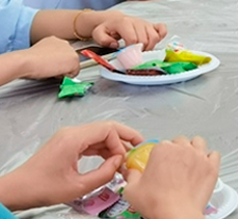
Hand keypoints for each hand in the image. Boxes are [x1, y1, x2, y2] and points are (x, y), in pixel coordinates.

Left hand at [0, 122, 142, 209]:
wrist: (17, 190)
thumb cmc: (43, 188)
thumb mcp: (78, 186)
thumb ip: (104, 173)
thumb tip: (120, 163)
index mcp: (74, 138)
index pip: (107, 130)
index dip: (121, 143)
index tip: (123, 160)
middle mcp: (72, 132)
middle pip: (105, 127)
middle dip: (124, 137)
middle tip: (139, 147)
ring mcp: (68, 137)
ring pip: (98, 134)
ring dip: (113, 145)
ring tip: (125, 158)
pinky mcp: (66, 144)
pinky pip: (90, 141)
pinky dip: (102, 149)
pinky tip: (109, 160)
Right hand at [19, 36, 81, 79]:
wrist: (26, 61)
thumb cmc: (27, 61)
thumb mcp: (39, 54)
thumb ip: (48, 56)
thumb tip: (53, 64)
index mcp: (54, 40)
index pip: (62, 53)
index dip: (57, 62)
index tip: (50, 65)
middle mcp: (64, 43)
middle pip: (68, 59)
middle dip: (62, 66)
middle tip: (50, 69)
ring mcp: (70, 51)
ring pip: (72, 65)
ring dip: (64, 71)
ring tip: (51, 71)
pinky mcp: (73, 60)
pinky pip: (74, 73)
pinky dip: (66, 77)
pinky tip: (55, 73)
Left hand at [91, 12, 167, 50]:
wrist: (113, 20)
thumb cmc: (106, 28)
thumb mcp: (98, 33)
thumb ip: (103, 40)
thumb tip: (115, 44)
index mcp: (123, 23)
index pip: (133, 39)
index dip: (131, 50)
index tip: (127, 57)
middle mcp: (137, 22)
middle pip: (144, 40)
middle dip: (140, 51)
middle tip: (133, 57)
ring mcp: (145, 23)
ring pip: (154, 37)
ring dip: (150, 47)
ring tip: (141, 52)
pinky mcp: (151, 25)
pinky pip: (162, 29)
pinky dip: (161, 37)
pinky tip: (153, 43)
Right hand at [123, 137, 219, 218]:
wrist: (176, 214)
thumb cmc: (157, 202)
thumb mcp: (132, 189)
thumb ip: (131, 176)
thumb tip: (131, 172)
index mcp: (162, 150)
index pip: (161, 145)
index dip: (159, 155)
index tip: (159, 163)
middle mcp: (182, 149)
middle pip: (180, 141)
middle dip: (176, 150)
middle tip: (173, 164)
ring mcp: (199, 156)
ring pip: (198, 142)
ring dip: (194, 148)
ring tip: (189, 160)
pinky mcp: (211, 166)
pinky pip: (215, 154)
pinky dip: (210, 159)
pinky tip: (204, 165)